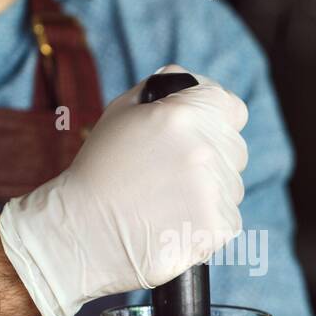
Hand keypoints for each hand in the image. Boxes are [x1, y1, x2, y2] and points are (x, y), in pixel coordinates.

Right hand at [0, 65, 248, 315]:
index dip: (216, 119)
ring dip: (208, 192)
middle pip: (233, 148)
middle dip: (210, 157)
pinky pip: (227, 219)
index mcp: (184, 115)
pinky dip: (206, 223)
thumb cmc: (98, 171)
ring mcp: (214, 190)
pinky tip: (173, 222)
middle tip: (170, 174)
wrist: (81, 233)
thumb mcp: (122, 112)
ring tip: (166, 202)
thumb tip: (190, 82)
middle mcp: (205, 148)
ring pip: (231, 185)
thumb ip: (165, 91)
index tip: (202, 131)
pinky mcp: (217, 227)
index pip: (232, 108)